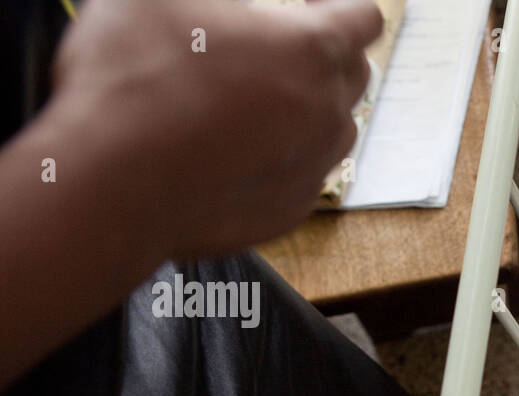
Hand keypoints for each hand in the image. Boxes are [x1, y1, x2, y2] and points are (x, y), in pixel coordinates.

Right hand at [46, 0, 381, 257]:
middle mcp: (328, 112)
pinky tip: (239, 150)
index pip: (364, 18)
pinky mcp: (290, 211)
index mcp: (313, 49)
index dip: (340, 5)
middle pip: (356, 74)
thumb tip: (221, 8)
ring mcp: (313, 168)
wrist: (112, 180)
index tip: (309, 6)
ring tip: (255, 101)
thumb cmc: (134, 80)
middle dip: (326, 56)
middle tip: (277, 51)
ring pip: (335, 129)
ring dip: (309, 110)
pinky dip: (283, 159)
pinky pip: (304, 176)